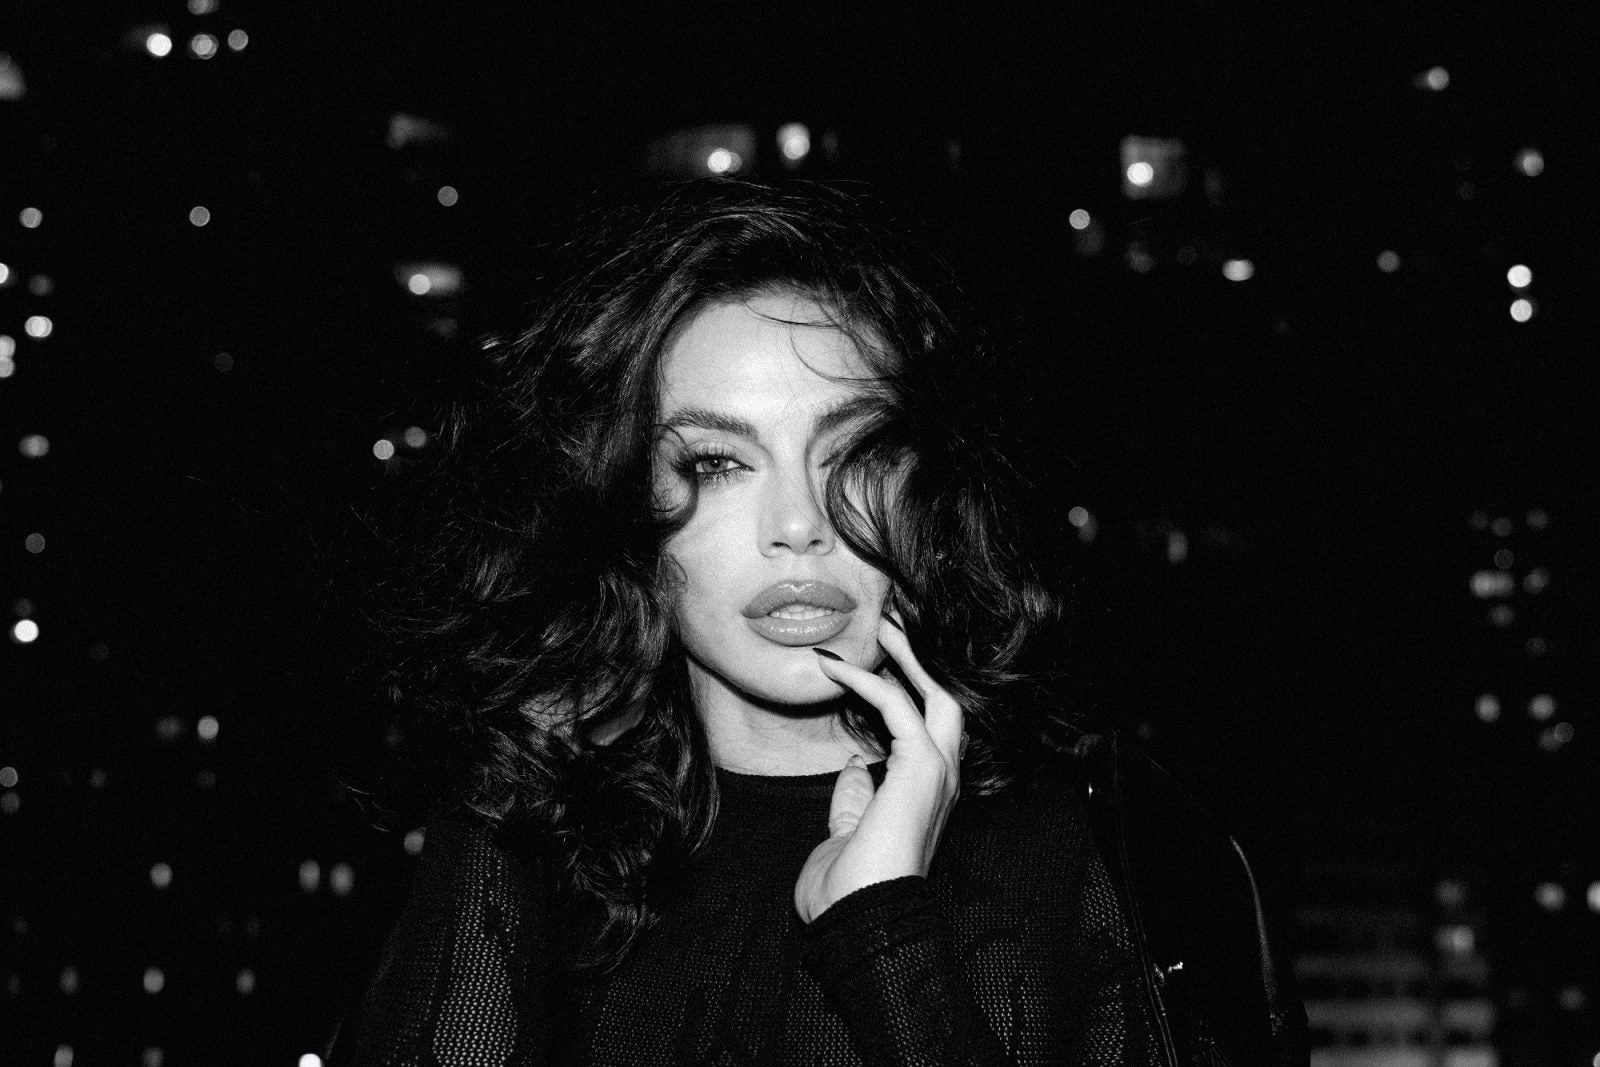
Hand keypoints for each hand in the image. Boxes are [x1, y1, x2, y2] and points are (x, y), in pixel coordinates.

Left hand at [793, 615, 963, 923]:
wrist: (859, 918)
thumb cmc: (847, 890)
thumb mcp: (846, 833)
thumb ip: (854, 799)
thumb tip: (853, 768)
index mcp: (927, 798)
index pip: (925, 732)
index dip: (901, 694)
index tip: (867, 668)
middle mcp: (941, 782)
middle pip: (945, 703)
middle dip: (921, 663)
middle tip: (893, 627)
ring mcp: (938, 774)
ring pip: (936, 695)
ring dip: (906, 657)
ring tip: (881, 625)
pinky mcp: (922, 767)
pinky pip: (896, 704)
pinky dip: (865, 679)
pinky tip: (834, 666)